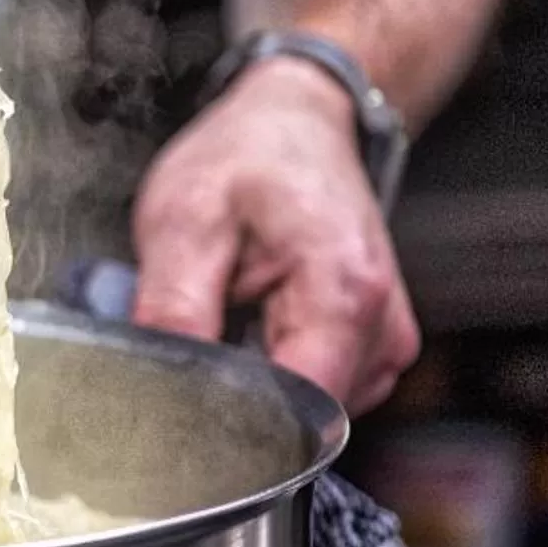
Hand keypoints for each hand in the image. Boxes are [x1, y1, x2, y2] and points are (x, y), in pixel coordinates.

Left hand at [130, 56, 421, 411]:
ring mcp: (384, 340)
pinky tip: (255, 322)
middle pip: (301, 419)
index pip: (295, 413)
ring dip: (257, 381)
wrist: (295, 122)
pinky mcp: (372, 345)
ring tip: (231, 313)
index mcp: (344, 293)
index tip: (182, 402)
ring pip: (307, 411)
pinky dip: (276, 368)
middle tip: (199, 333)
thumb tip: (162, 394)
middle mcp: (382, 326)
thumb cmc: (248, 157)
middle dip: (239, 399)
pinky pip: (317, 390)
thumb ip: (173, 313)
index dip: (231, 424)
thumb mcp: (184, 221)